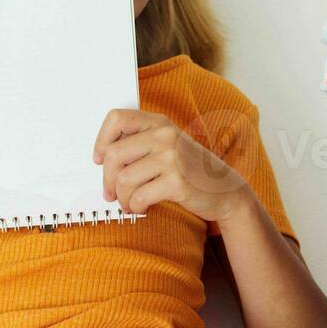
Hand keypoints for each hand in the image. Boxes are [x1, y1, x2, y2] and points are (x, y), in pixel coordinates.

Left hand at [92, 109, 250, 222]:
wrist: (226, 190)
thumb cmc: (190, 170)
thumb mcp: (169, 146)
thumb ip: (141, 144)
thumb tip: (102, 159)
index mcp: (159, 122)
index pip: (117, 118)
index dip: (101, 140)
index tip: (99, 159)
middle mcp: (165, 135)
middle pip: (113, 155)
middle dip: (107, 180)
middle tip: (111, 194)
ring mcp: (172, 158)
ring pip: (123, 180)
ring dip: (122, 199)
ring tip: (130, 204)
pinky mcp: (177, 182)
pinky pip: (139, 198)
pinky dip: (135, 208)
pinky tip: (142, 209)